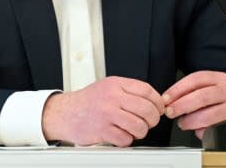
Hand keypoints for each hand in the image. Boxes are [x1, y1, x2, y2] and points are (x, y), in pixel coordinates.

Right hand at [42, 76, 164, 145]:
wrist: (66, 113)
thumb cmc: (89, 101)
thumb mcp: (108, 87)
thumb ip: (129, 91)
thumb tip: (155, 101)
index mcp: (116, 84)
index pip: (147, 90)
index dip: (158, 101)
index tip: (159, 108)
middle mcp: (112, 97)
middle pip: (146, 109)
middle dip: (153, 119)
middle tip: (150, 122)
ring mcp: (107, 114)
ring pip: (139, 126)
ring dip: (141, 131)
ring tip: (134, 130)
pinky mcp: (102, 130)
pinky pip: (126, 139)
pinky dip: (126, 140)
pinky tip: (120, 135)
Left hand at [162, 70, 225, 139]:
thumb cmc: (221, 100)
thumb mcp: (208, 89)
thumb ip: (191, 93)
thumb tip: (171, 103)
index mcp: (218, 78)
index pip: (195, 79)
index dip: (178, 89)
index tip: (166, 99)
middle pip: (202, 96)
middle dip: (182, 105)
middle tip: (171, 112)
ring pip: (209, 114)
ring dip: (191, 121)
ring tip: (183, 123)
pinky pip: (216, 128)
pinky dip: (204, 131)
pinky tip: (198, 130)